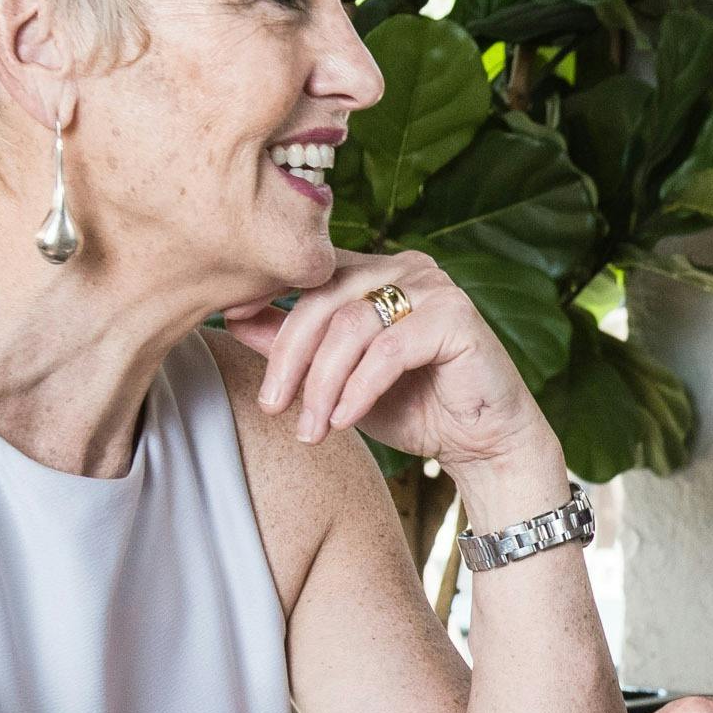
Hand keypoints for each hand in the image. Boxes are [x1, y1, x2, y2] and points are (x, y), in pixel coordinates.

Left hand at [222, 249, 551, 481]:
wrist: (482, 444)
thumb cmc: (414, 408)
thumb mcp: (339, 381)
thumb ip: (294, 348)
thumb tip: (235, 318)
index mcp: (375, 272)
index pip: (309, 275)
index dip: (268, 295)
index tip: (229, 319)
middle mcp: (403, 268)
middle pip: (322, 298)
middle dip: (289, 357)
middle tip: (273, 405)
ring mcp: (433, 287)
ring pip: (351, 325)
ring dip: (324, 384)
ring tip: (312, 428)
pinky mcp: (455, 317)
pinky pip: (389, 350)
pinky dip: (359, 389)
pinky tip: (345, 420)